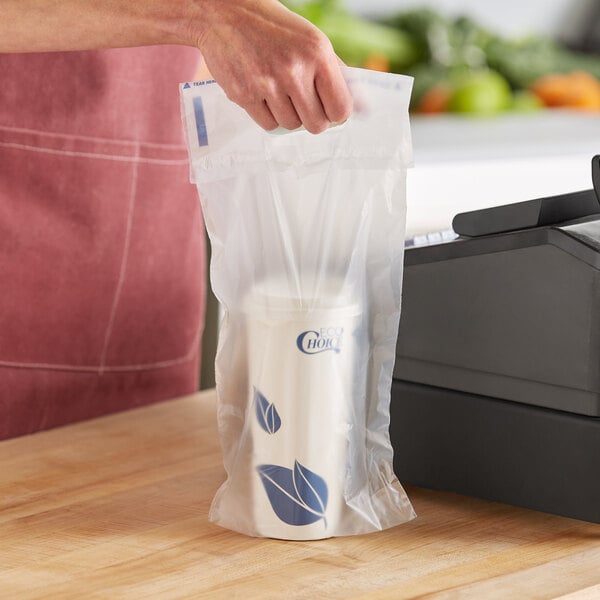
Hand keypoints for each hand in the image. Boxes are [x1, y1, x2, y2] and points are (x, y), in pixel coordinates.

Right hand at [194, 0, 352, 133]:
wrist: (225, 14)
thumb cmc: (275, 30)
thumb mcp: (312, 42)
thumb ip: (337, 74)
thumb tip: (365, 108)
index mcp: (317, 53)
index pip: (340, 109)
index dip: (336, 114)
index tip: (328, 109)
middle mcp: (294, 69)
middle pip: (316, 125)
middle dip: (311, 118)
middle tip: (302, 101)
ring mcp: (268, 84)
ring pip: (291, 126)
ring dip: (287, 114)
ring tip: (278, 90)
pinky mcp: (245, 95)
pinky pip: (268, 125)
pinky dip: (269, 115)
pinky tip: (263, 94)